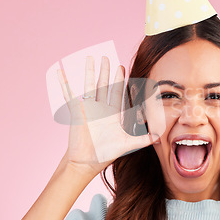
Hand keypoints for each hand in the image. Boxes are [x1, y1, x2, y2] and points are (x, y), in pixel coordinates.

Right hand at [57, 56, 158, 174]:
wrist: (87, 162)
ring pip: (89, 86)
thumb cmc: (105, 153)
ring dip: (89, 72)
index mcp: (112, 114)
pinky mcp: (77, 111)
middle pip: (103, 85)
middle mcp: (100, 108)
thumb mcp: (128, 144)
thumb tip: (159, 136)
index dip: (119, 80)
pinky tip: (60, 71)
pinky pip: (69, 94)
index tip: (121, 67)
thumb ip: (143, 139)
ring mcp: (88, 108)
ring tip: (90, 58)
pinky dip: (64, 83)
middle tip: (107, 57)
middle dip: (106, 71)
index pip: (117, 93)